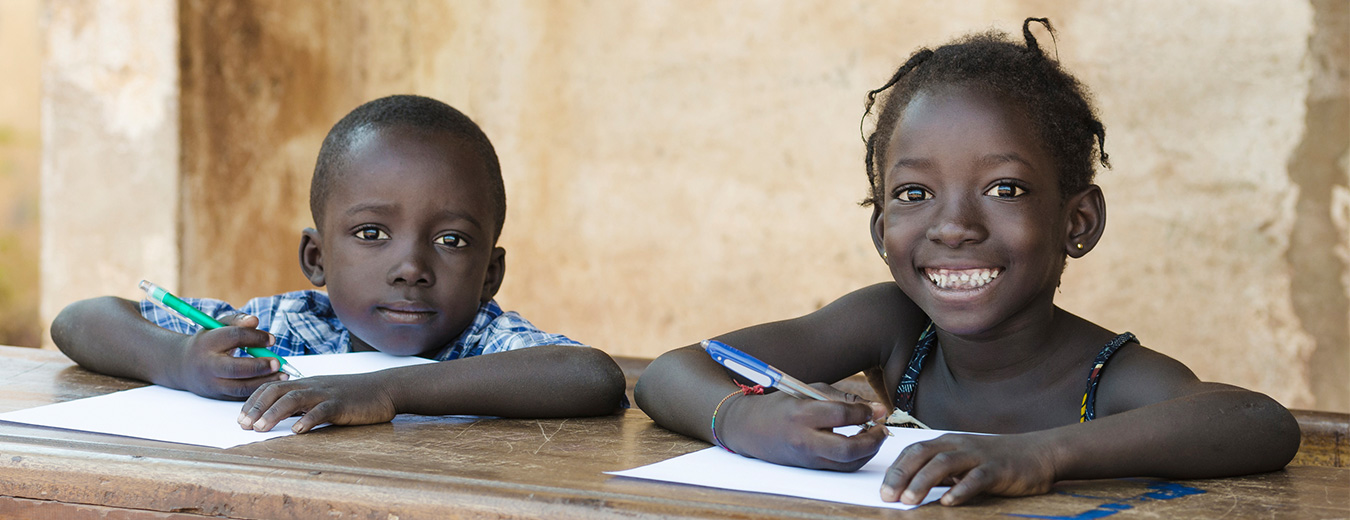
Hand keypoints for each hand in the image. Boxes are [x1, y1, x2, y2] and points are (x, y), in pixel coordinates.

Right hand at [169, 314, 284, 399]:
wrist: (183, 366)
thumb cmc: (208, 342)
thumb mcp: (217, 326)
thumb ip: (237, 320)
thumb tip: (255, 321)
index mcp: (208, 343)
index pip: (234, 337)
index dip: (255, 337)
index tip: (272, 340)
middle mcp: (208, 364)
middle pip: (235, 367)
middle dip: (259, 366)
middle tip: (278, 362)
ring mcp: (212, 383)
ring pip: (239, 386)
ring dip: (264, 382)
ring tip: (283, 375)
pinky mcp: (218, 395)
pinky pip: (241, 396)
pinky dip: (259, 391)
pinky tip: (273, 384)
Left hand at [238, 373, 396, 432]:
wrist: (386, 389)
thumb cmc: (355, 395)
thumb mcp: (325, 396)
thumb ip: (304, 403)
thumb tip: (281, 417)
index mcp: (307, 384)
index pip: (272, 387)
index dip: (253, 402)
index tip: (240, 418)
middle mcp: (313, 386)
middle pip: (277, 391)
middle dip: (256, 407)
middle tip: (242, 425)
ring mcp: (327, 394)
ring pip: (294, 399)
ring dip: (274, 413)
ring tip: (260, 428)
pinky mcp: (342, 404)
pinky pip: (322, 410)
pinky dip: (308, 420)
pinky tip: (297, 430)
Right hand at [719, 383, 889, 470]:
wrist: (750, 428)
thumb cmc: (782, 405)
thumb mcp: (808, 391)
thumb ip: (840, 398)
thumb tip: (874, 408)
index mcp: (801, 414)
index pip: (842, 415)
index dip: (866, 412)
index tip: (880, 409)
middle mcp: (804, 439)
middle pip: (847, 449)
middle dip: (873, 440)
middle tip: (883, 429)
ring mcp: (807, 457)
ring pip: (847, 464)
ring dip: (869, 451)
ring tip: (875, 435)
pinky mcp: (810, 467)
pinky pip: (840, 468)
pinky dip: (857, 458)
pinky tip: (862, 445)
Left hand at [881, 433, 1058, 505]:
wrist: (1038, 453)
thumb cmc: (996, 461)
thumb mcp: (964, 462)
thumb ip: (941, 472)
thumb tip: (910, 489)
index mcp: (948, 442)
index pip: (913, 452)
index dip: (895, 470)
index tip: (882, 490)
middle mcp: (959, 445)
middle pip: (922, 455)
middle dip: (901, 475)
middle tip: (887, 496)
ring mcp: (978, 456)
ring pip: (944, 464)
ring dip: (923, 481)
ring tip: (909, 500)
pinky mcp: (998, 469)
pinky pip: (976, 478)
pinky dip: (960, 489)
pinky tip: (948, 502)